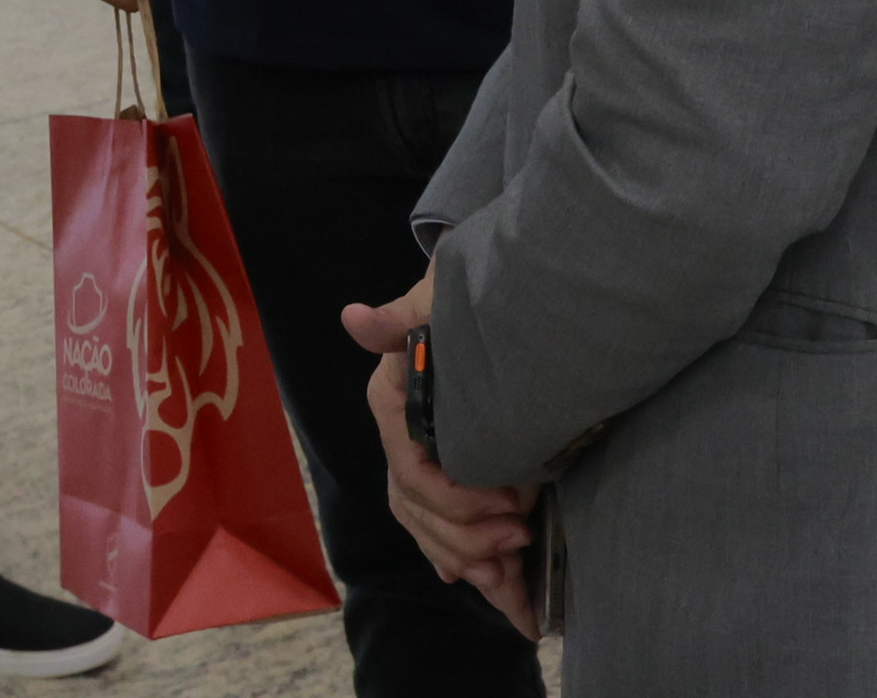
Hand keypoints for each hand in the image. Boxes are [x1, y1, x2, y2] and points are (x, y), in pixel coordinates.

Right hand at [344, 277, 539, 637]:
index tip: (512, 502)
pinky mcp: (445, 472)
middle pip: (419, 511)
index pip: (412, 473)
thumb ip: (401, 316)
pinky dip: (460, 558)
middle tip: (523, 535)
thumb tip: (354, 317)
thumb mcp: (438, 300)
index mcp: (394, 405)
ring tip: (512, 580)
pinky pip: (441, 528)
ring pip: (428, 528)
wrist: (488, 296)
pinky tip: (480, 580)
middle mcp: (400, 439)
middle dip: (467, 538)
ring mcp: (420, 458)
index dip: (457, 500)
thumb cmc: (462, 298)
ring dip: (467, 559)